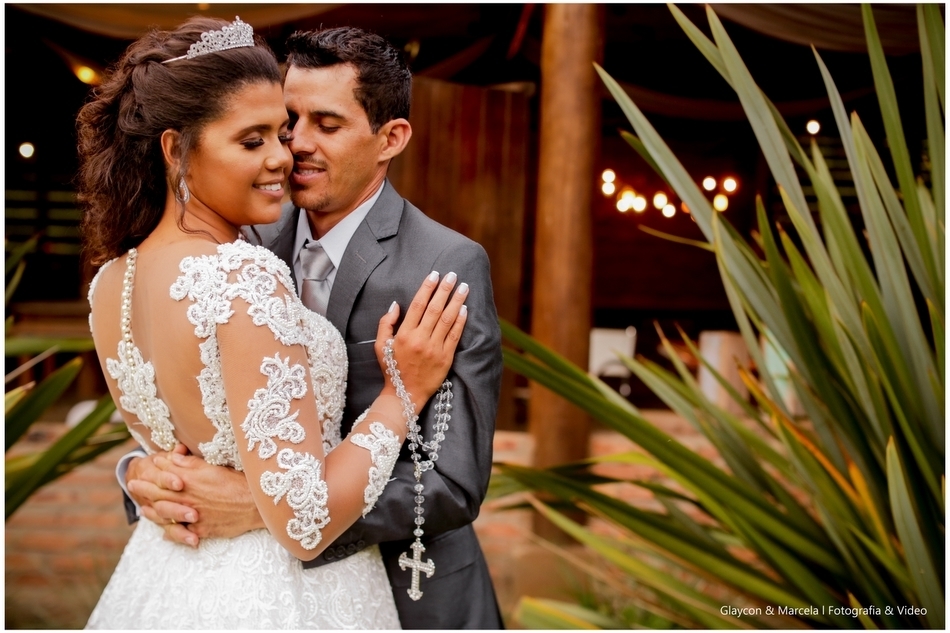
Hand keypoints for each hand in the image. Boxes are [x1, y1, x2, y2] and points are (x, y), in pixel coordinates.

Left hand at [127, 449, 263, 545]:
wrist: (254, 506)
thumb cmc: (236, 483)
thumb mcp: (213, 468)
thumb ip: (189, 463)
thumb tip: (171, 457)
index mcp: (189, 481)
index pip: (164, 475)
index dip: (152, 471)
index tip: (142, 468)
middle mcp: (186, 499)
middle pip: (159, 494)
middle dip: (144, 489)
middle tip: (132, 485)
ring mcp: (192, 516)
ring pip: (166, 514)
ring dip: (152, 511)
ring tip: (143, 508)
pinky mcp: (200, 530)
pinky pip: (180, 532)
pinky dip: (171, 532)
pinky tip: (164, 532)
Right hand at [375, 271, 467, 411]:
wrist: (404, 394)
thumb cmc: (392, 368)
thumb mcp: (380, 345)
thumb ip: (386, 323)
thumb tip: (396, 304)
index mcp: (404, 334)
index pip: (418, 305)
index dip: (427, 288)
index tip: (435, 275)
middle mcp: (420, 340)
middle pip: (435, 309)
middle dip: (445, 290)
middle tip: (453, 275)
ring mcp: (434, 349)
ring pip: (447, 320)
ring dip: (457, 301)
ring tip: (464, 288)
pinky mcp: (445, 358)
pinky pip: (454, 336)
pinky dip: (460, 321)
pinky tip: (465, 308)